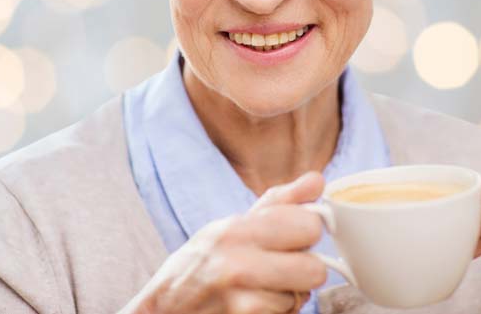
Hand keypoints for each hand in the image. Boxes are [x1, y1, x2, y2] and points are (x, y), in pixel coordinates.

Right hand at [132, 171, 327, 313]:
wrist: (163, 309)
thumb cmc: (203, 263)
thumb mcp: (233, 226)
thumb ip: (279, 203)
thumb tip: (317, 180)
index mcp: (236, 230)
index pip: (308, 226)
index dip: (307, 234)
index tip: (294, 238)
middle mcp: (236, 264)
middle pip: (315, 269)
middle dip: (304, 271)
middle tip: (282, 268)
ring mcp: (238, 301)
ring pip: (300, 298)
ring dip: (286, 297)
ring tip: (260, 289)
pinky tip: (253, 307)